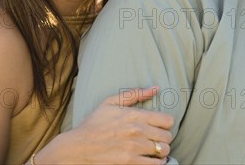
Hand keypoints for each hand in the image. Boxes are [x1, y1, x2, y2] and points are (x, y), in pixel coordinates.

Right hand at [35, 87, 173, 163]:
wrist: (77, 148)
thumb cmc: (93, 124)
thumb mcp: (110, 103)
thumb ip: (135, 94)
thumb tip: (155, 88)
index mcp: (134, 115)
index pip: (167, 120)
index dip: (165, 124)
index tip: (159, 126)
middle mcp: (137, 131)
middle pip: (167, 136)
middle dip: (164, 138)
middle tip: (156, 139)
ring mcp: (134, 148)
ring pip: (164, 150)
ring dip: (161, 151)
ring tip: (154, 150)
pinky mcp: (130, 163)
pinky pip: (155, 164)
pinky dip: (157, 163)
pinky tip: (150, 159)